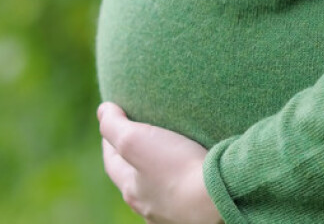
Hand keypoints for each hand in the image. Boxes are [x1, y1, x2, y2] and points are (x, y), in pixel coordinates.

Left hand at [97, 102, 222, 223]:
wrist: (220, 196)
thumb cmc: (177, 167)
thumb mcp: (136, 140)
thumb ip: (113, 125)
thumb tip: (103, 110)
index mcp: (131, 191)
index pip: (112, 162)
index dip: (110, 140)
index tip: (114, 121)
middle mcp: (149, 207)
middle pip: (135, 178)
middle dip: (135, 158)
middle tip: (142, 136)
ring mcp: (173, 213)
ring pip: (160, 189)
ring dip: (160, 172)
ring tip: (171, 154)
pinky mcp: (198, 213)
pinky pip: (185, 194)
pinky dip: (183, 181)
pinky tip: (194, 173)